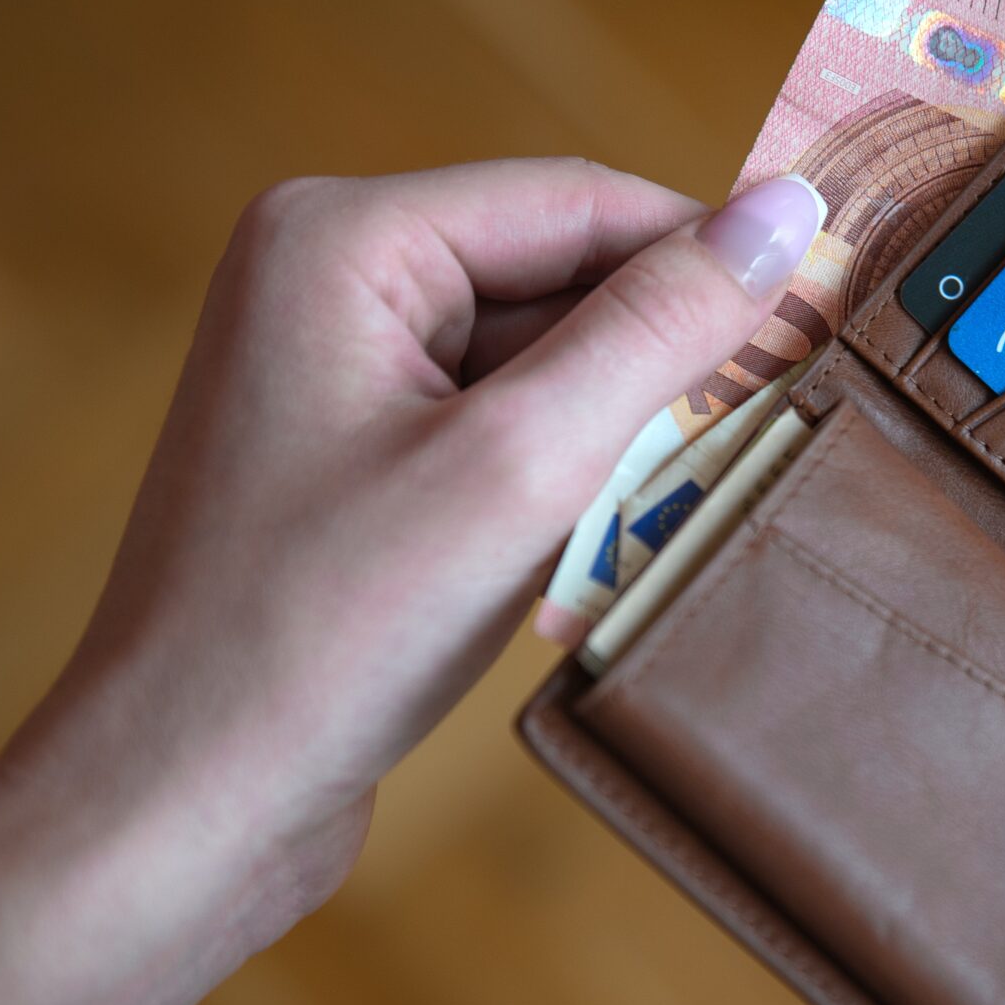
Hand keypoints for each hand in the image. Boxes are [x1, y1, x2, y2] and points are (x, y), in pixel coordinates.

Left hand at [42, 159, 820, 917]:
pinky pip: (497, 428)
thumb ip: (658, 330)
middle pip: (558, 275)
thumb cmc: (318, 634)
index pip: (578, 201)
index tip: (826, 315)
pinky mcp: (351, 463)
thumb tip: (788, 214)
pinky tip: (599, 547)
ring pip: (538, 360)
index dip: (708, 255)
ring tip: (679, 501)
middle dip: (659, 354)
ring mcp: (333, 375)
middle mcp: (326, 280)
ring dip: (618, 428)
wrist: (178, 804)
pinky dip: (566, 479)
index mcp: (340, 237)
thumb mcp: (520, 467)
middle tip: (767, 426)